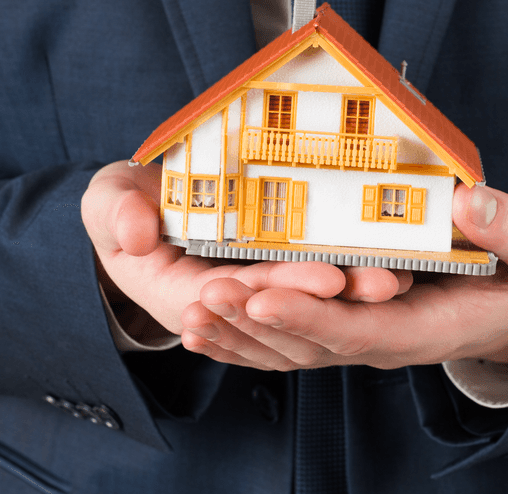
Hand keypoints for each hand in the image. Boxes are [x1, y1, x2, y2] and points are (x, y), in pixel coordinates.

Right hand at [81, 161, 410, 339]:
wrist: (139, 208)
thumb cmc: (122, 206)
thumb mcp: (106, 202)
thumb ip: (115, 214)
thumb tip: (136, 235)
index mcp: (182, 296)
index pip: (242, 298)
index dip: (285, 289)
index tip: (328, 278)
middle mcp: (226, 305)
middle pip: (288, 306)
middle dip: (340, 295)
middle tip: (387, 280)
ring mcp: (251, 293)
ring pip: (309, 301)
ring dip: (355, 292)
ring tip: (401, 277)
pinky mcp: (271, 277)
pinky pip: (313, 283)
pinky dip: (349, 277)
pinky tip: (394, 267)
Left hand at [180, 183, 507, 369]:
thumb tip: (474, 202)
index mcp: (426, 327)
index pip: (359, 328)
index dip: (310, 314)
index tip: (264, 293)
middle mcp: (383, 341)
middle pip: (309, 342)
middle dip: (255, 322)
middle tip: (203, 294)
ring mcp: (360, 338)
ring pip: (290, 347)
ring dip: (238, 333)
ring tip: (190, 312)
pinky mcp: (345, 327)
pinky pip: (288, 342)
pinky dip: (244, 340)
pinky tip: (203, 332)